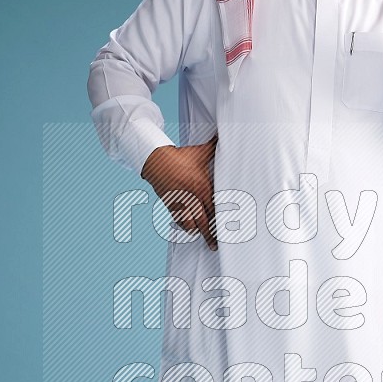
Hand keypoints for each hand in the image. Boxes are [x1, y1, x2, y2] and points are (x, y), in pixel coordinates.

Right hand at [140, 133, 217, 249]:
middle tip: (216, 246)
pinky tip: (189, 228)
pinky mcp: (170, 204)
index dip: (221, 222)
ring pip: (190, 224)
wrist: (156, 160)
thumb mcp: (199, 152)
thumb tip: (221, 136)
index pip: (215, 209)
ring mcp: (180, 203)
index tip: (227, 231)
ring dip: (196, 231)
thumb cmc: (179, 156)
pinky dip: (184, 225)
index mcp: (202, 187)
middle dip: (210, 236)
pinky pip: (178, 220)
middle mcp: (192, 197)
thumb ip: (213, 147)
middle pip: (204, 222)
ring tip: (204, 238)